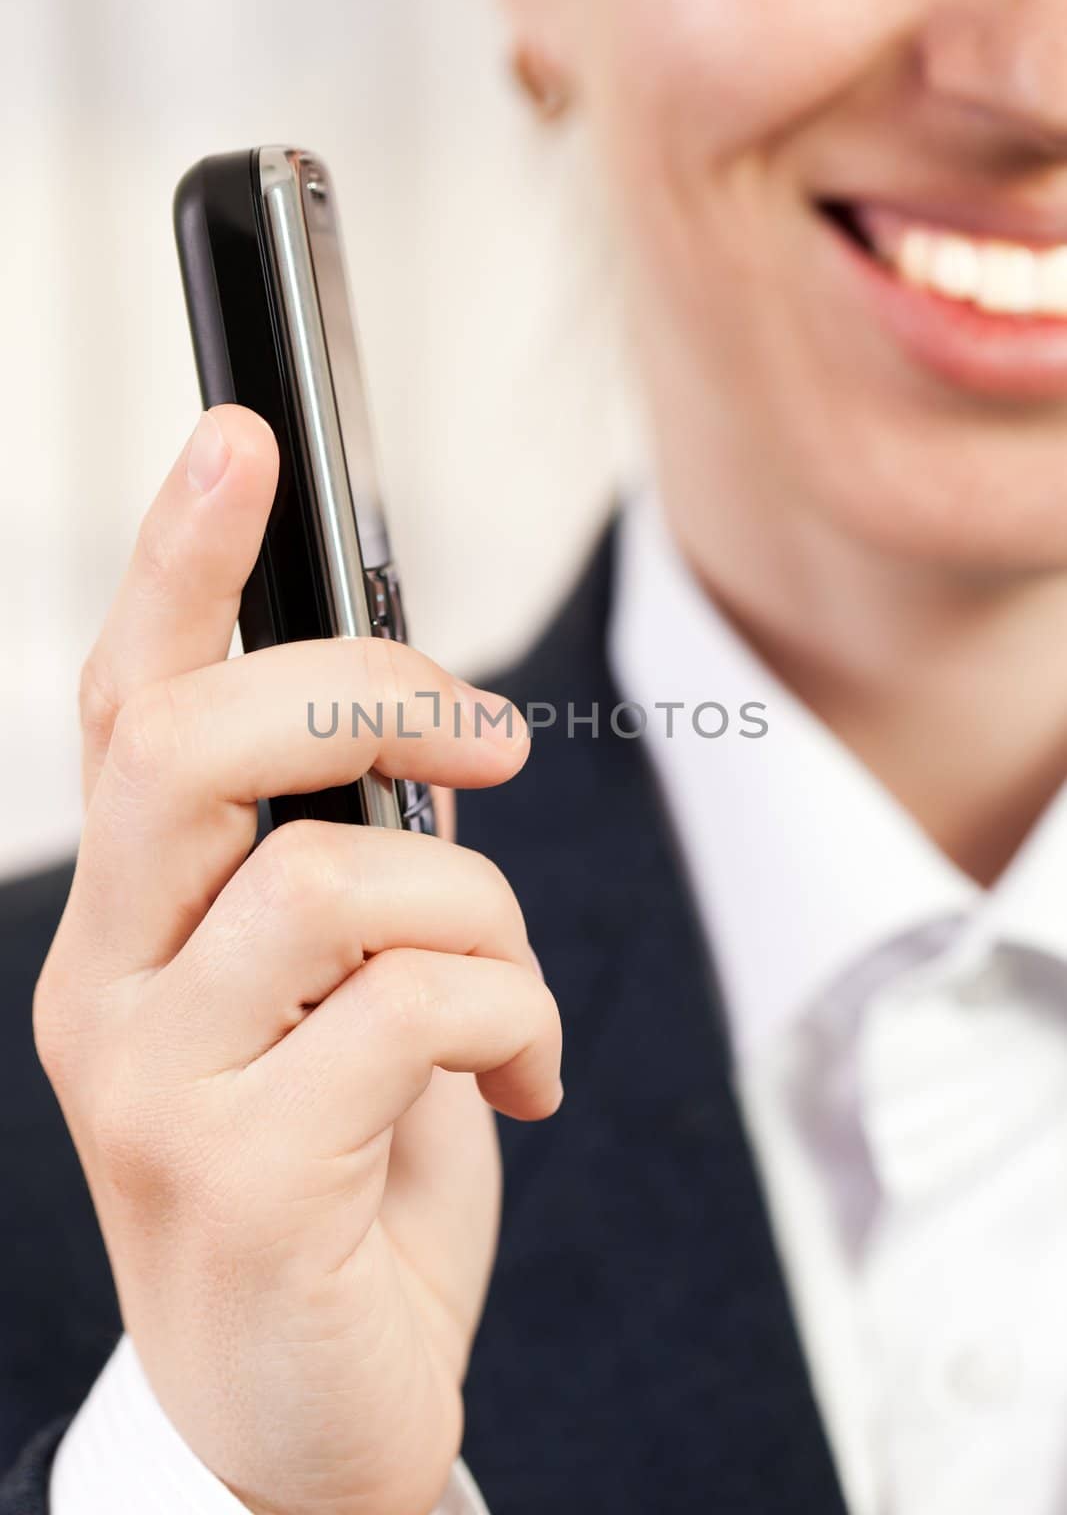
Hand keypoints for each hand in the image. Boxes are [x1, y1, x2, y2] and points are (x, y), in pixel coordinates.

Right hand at [34, 407, 562, 1514]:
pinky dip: (517, 1019)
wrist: (301, 1404)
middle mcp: (106, 985)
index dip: (179, 562)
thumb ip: (338, 861)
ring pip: (340, 881)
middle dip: (369, 694)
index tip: (241, 438)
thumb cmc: (338, 1165)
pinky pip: (421, 1007)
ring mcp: (154, 1085)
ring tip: (510, 995)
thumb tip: (421, 727)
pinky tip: (528, 1083)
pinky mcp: (243, 1176)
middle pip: (193, 747)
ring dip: (482, 915)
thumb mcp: (331, 993)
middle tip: (490, 738)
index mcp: (130, 921)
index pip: (127, 705)